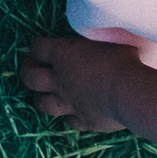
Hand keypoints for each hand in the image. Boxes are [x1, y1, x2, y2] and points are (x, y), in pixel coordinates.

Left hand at [19, 36, 137, 133]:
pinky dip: (69, 116)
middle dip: (27, 72)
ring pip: (43, 104)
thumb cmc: (122, 58)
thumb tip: (98, 36)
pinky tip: (73, 113)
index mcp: (63, 54)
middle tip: (31, 68)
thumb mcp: (107, 38)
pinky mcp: (84, 121)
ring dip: (40, 98)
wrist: (130, 92)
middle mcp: (60, 79)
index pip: (38, 48)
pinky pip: (69, 121)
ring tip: (42, 95)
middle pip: (30, 78)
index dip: (36, 47)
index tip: (39, 47)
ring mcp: (69, 103)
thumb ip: (94, 40)